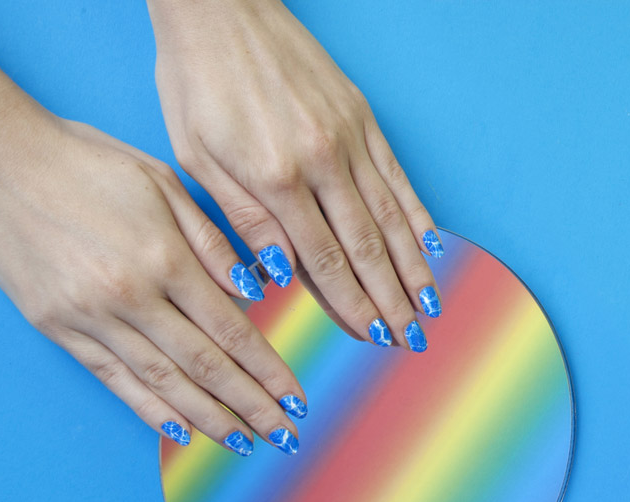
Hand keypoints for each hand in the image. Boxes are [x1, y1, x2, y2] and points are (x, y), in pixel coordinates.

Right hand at [0, 112, 308, 454]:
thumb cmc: (86, 162)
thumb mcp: (162, 183)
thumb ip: (212, 241)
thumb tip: (256, 292)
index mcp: (165, 258)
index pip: (232, 331)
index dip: (268, 371)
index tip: (296, 399)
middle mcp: (130, 296)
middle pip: (205, 367)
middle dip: (251, 407)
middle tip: (285, 435)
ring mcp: (90, 317)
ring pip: (163, 383)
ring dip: (210, 420)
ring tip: (245, 445)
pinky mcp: (58, 328)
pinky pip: (115, 379)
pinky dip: (150, 410)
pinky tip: (182, 433)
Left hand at [149, 0, 442, 352]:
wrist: (220, 5)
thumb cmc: (197, 82)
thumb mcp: (197, 158)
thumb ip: (243, 220)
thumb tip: (279, 276)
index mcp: (275, 177)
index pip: (324, 260)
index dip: (351, 305)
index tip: (371, 337)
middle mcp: (321, 160)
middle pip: (366, 248)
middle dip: (391, 300)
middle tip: (410, 339)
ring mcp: (349, 137)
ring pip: (390, 217)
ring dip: (413, 267)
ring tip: (430, 306)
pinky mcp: (362, 117)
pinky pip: (398, 176)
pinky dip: (417, 215)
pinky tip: (432, 246)